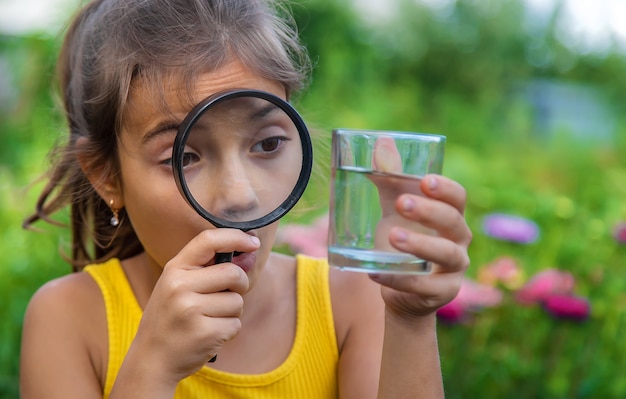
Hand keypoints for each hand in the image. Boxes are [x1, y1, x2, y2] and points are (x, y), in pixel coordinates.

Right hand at [128, 229, 259, 383]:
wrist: (151, 359)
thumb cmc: (171, 317)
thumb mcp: (177, 285)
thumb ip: (207, 268)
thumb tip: (249, 252)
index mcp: (174, 269)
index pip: (208, 240)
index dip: (236, 237)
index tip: (254, 242)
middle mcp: (180, 287)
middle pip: (233, 273)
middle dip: (240, 284)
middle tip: (230, 294)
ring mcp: (192, 310)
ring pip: (237, 301)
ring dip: (232, 312)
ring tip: (209, 319)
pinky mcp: (205, 333)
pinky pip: (236, 324)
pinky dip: (229, 330)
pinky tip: (209, 334)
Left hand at [370, 174, 471, 320]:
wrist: (399, 288)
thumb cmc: (403, 240)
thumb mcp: (395, 210)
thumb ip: (390, 180)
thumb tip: (381, 141)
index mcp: (450, 216)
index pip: (458, 198)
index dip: (445, 189)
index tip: (424, 181)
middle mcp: (459, 241)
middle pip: (454, 222)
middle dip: (429, 211)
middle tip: (402, 203)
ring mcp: (454, 269)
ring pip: (446, 255)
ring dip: (420, 244)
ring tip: (392, 236)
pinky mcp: (442, 293)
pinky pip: (423, 286)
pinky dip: (399, 279)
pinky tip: (376, 273)